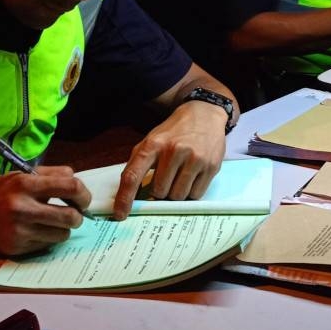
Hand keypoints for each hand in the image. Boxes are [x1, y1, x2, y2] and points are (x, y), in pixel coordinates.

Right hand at [0, 166, 90, 255]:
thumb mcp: (18, 175)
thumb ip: (49, 175)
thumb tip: (76, 180)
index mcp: (25, 183)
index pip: (70, 186)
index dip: (83, 193)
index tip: (82, 198)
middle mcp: (23, 207)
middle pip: (70, 216)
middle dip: (78, 216)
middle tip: (74, 214)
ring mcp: (20, 230)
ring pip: (62, 234)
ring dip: (63, 229)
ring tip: (53, 223)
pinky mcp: (16, 248)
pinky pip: (46, 245)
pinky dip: (47, 239)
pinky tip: (36, 231)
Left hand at [111, 101, 226, 219]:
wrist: (204, 114)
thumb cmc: (174, 132)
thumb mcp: (152, 141)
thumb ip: (139, 164)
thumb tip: (129, 196)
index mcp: (153, 145)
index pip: (133, 176)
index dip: (125, 198)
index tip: (120, 214)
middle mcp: (173, 150)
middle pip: (160, 191)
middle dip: (161, 190)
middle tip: (168, 177)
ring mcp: (194, 158)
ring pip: (178, 196)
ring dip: (177, 192)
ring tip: (180, 175)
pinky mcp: (211, 166)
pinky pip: (196, 195)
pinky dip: (191, 191)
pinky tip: (192, 176)